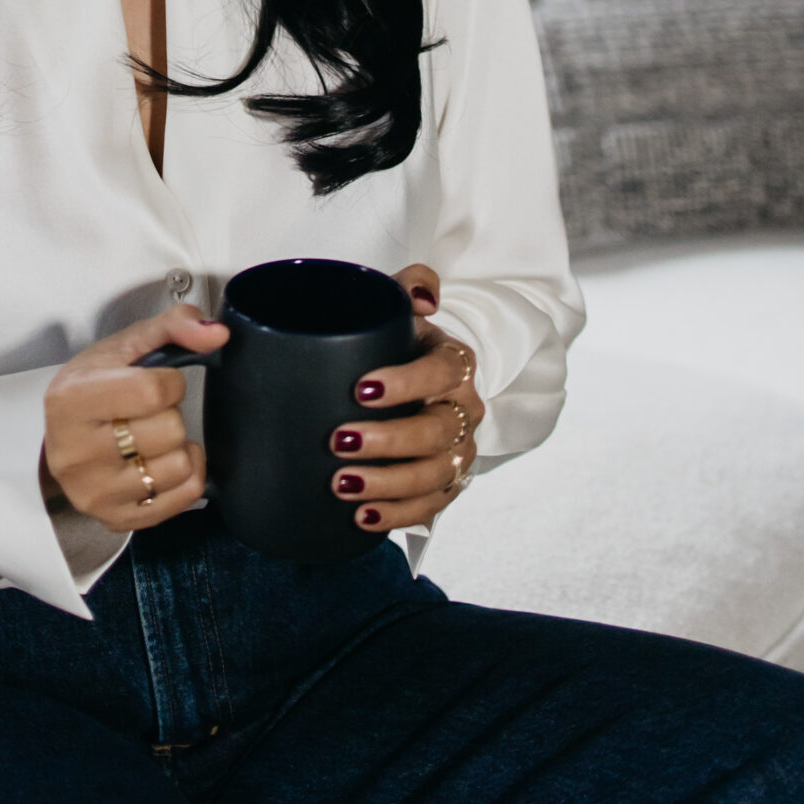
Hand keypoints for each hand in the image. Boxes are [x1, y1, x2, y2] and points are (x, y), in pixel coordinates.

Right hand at [41, 304, 228, 532]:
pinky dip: (185, 474)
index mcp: (71, 401)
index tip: (155, 382)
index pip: (153, 391)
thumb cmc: (93, 387)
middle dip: (169, 414)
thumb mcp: (125, 345)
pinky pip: (184, 497)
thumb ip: (174, 325)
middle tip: (146, 413)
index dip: (169, 382)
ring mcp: (95, 493)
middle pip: (169, 430)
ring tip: (151, 437)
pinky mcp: (116, 519)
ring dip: (176, 446)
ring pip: (178, 466)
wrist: (63, 435)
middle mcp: (76, 453)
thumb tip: (217, 333)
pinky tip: (162, 460)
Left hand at [324, 264, 483, 536]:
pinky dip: (397, 515)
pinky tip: (363, 518)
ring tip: (342, 485)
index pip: (440, 372)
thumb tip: (423, 298)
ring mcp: (459, 451)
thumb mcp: (400, 308)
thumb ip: (411, 286)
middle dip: (387, 441)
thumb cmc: (398, 344)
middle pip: (436, 432)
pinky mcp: (447, 484)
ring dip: (388, 484)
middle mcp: (464, 409)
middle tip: (338, 442)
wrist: (417, 382)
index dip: (406, 383)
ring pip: (434, 475)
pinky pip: (431, 507)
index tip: (360, 389)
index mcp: (455, 363)